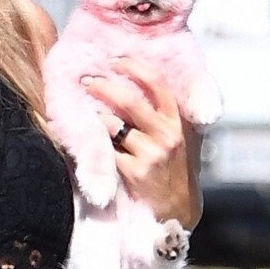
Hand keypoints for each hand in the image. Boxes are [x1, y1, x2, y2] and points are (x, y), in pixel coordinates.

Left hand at [81, 62, 200, 232]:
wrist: (177, 209)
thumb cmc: (175, 169)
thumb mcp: (182, 137)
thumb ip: (167, 114)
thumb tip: (140, 85)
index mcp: (177, 121)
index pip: (158, 84)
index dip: (135, 67)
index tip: (117, 60)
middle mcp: (167, 134)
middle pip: (130, 101)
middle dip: (105, 87)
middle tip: (88, 82)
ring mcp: (151, 153)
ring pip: (114, 126)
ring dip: (97, 118)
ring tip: (88, 115)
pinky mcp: (136, 172)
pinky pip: (108, 151)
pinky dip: (98, 144)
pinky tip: (92, 142)